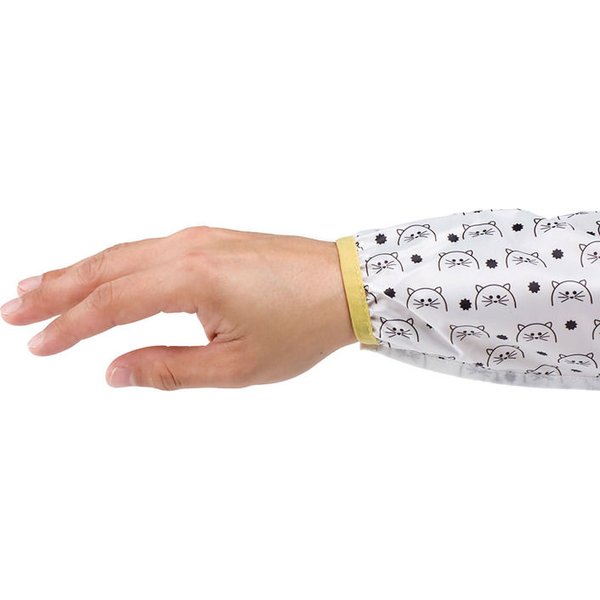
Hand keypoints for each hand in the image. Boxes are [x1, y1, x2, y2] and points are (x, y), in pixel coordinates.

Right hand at [1, 226, 357, 389]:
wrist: (346, 286)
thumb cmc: (301, 327)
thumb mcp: (236, 366)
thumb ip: (168, 369)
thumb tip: (113, 372)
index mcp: (192, 278)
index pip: (111, 303)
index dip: (68, 326)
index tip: (35, 345)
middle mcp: (188, 247)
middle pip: (106, 268)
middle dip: (57, 290)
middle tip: (14, 309)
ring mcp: (199, 238)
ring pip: (124, 253)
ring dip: (80, 272)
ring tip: (40, 287)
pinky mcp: (210, 239)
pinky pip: (148, 248)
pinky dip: (116, 263)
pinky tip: (102, 273)